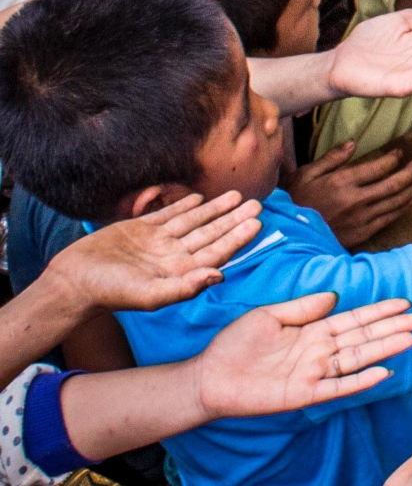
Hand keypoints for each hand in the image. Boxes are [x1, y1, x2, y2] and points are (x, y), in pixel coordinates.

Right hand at [47, 191, 262, 312]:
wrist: (73, 282)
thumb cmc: (109, 293)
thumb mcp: (150, 295)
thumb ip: (186, 287)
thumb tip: (221, 276)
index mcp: (179, 272)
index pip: (217, 252)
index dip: (238, 237)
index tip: (259, 222)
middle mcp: (172, 256)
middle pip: (211, 234)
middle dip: (234, 219)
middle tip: (258, 203)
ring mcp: (156, 242)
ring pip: (194, 221)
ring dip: (215, 209)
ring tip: (237, 196)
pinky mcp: (139, 229)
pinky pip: (169, 215)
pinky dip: (185, 205)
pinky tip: (200, 197)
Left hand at [194, 291, 411, 416]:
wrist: (209, 376)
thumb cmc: (236, 345)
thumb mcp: (270, 315)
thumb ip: (304, 306)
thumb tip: (336, 294)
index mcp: (313, 331)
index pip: (354, 318)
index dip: (379, 310)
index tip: (404, 300)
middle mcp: (319, 352)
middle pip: (364, 337)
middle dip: (392, 328)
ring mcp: (314, 373)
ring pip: (357, 358)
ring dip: (384, 349)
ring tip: (411, 339)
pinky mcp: (303, 395)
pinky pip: (337, 388)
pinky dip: (360, 381)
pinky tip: (381, 372)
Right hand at [285, 143, 411, 247]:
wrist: (290, 236)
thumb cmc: (297, 201)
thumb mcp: (308, 174)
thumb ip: (333, 158)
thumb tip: (354, 142)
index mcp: (342, 182)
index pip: (378, 167)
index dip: (393, 158)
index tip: (399, 152)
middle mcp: (355, 200)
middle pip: (393, 184)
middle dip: (410, 171)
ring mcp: (361, 219)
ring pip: (395, 202)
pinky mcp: (362, 233)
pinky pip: (389, 218)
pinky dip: (403, 207)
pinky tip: (410, 199)